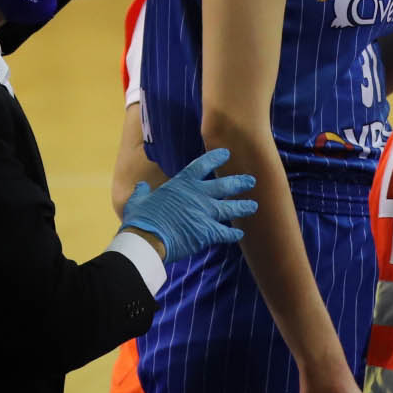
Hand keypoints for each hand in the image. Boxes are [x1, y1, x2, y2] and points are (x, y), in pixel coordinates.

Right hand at [119, 147, 256, 262]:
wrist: (147, 239)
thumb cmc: (141, 219)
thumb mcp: (138, 201)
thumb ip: (142, 193)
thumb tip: (141, 187)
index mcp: (182, 183)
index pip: (202, 165)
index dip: (215, 158)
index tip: (226, 154)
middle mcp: (198, 195)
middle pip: (224, 186)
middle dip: (239, 182)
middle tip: (251, 181)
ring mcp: (205, 213)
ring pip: (230, 208)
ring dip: (243, 206)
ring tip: (253, 206)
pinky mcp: (207, 232)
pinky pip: (225, 232)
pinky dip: (233, 233)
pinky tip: (239, 234)